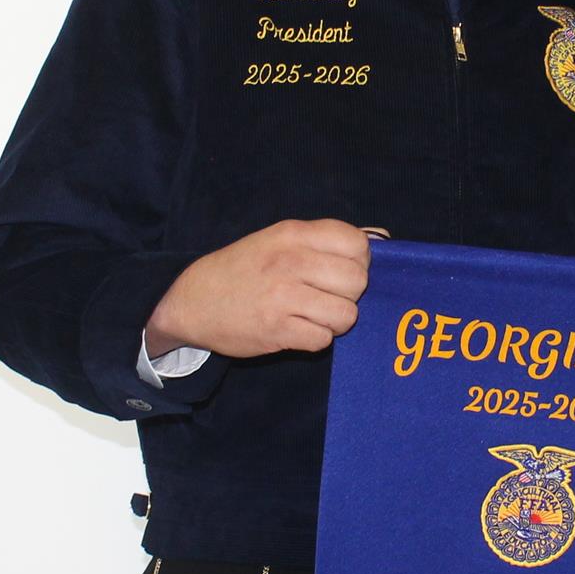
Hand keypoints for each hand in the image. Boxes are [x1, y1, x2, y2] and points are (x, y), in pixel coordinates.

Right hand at [147, 220, 370, 358]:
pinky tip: (298, 329)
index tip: (341, 271)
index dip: (359, 262)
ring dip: (335, 320)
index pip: (358, 244)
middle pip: (358, 282)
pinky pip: (323, 339)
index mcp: (293, 234)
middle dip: (350, 295)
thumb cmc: (243, 269)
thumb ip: (324, 240)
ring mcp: (283, 296)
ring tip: (313, 315)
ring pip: (347, 315)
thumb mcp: (279, 240)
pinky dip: (316, 339)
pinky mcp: (277, 330)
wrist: (193, 301)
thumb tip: (381, 240)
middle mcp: (290, 262)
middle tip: (327, 297)